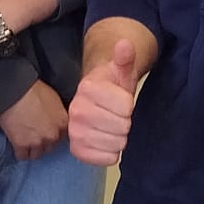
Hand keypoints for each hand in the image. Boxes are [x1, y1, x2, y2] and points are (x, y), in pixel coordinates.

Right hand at [0, 80, 67, 160]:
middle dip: (43, 142)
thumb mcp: (54, 98)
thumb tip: (56, 119)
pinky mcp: (22, 145)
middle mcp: (53, 135)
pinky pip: (22, 156)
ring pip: (37, 154)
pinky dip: (19, 151)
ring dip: (31, 148)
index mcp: (63, 123)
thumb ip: (58, 113)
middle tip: (33, 133)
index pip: (62, 137)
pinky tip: (17, 143)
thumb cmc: (33, 89)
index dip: (53, 133)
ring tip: (24, 139)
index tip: (46, 130)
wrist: (14, 91)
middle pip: (50, 147)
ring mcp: (38, 142)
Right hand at [68, 39, 137, 167]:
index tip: (120, 101)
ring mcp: (74, 131)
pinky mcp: (77, 150)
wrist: (95, 103)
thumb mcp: (121, 71)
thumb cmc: (112, 87)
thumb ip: (124, 58)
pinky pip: (107, 159)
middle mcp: (76, 110)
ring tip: (111, 127)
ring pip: (116, 144)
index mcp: (87, 88)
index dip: (129, 105)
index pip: (127, 107)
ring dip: (119, 138)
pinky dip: (112, 153)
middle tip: (116, 115)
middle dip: (125, 122)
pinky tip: (106, 140)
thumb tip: (125, 44)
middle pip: (123, 127)